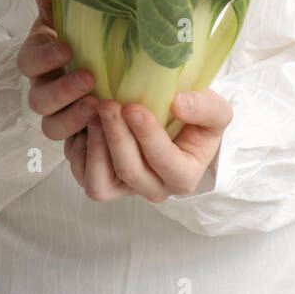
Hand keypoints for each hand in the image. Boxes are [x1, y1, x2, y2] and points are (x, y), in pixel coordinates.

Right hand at [19, 0, 99, 141]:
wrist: (110, 56)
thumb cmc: (85, 30)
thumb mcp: (70, 8)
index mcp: (41, 57)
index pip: (29, 62)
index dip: (44, 58)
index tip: (66, 48)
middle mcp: (46, 87)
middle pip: (39, 100)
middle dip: (61, 91)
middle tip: (89, 79)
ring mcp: (62, 113)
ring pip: (52, 127)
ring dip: (73, 118)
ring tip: (99, 107)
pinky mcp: (80, 131)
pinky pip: (76, 144)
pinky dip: (87, 140)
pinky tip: (108, 130)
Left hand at [63, 89, 232, 203]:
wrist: (179, 125)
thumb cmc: (197, 119)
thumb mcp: (215, 110)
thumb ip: (205, 107)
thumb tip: (178, 105)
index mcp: (184, 176)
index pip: (164, 162)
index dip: (147, 136)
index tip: (133, 108)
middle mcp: (154, 189)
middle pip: (129, 171)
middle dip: (116, 136)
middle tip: (107, 104)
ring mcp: (126, 189)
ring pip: (100, 185)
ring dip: (95, 149)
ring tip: (93, 115)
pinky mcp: (103, 183)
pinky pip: (83, 177)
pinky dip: (78, 153)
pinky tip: (84, 125)